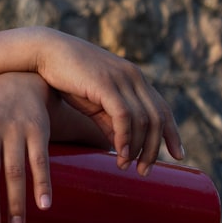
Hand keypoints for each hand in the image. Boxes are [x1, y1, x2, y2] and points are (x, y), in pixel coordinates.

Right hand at [29, 28, 183, 173]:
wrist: (43, 51)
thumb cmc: (65, 75)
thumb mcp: (92, 100)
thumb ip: (108, 120)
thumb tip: (121, 146)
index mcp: (133, 77)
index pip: (162, 108)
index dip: (172, 133)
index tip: (178, 155)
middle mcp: (133, 76)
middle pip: (157, 118)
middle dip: (154, 148)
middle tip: (144, 171)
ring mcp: (121, 79)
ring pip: (143, 120)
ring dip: (138, 148)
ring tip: (127, 166)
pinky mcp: (106, 84)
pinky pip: (124, 116)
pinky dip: (125, 138)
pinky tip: (120, 153)